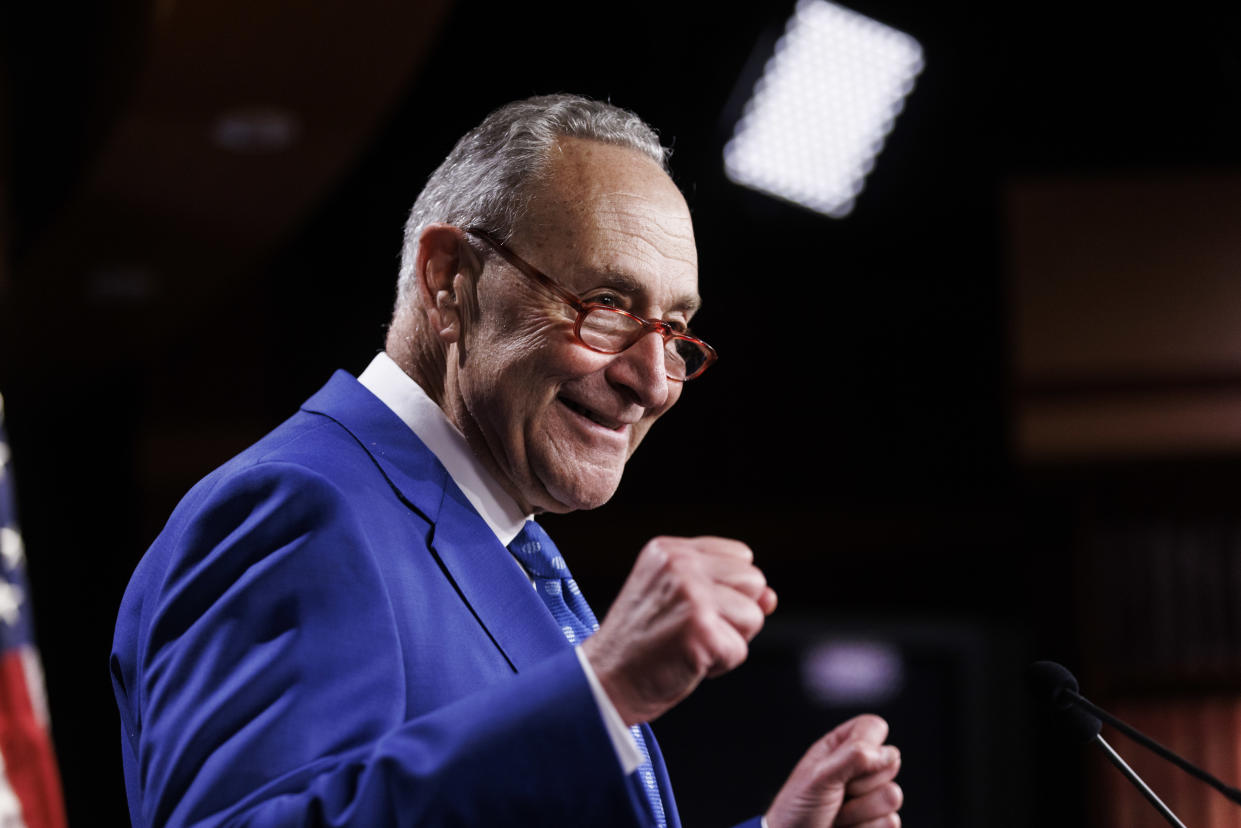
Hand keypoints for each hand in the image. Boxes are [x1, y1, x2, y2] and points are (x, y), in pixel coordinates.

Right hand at [580, 536, 776, 725]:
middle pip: (754, 583)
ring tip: (686, 646)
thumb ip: (726, 590)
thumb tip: (771, 597)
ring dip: (727, 641)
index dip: (727, 592)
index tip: (687, 611)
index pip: (741, 558)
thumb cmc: (642, 646)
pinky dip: (719, 666)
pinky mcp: (699, 629)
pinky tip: (685, 662)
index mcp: (670, 550)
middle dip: (733, 615)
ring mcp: (690, 594)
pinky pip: (739, 651)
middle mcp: (680, 564)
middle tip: (688, 631)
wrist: (603, 682)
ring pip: (753, 617)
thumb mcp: (679, 601)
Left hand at [766, 715, 902, 827]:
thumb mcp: (818, 776)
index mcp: (839, 748)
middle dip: (862, 783)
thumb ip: (853, 756)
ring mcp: (869, 798)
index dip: (867, 745)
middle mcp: (857, 770)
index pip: (873, 727)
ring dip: (860, 811)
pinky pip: (892, 822)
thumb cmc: (796, 810)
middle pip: (891, 761)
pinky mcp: (877, 823)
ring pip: (893, 795)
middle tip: (835, 794)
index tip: (845, 765)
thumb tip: (889, 752)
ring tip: (837, 815)